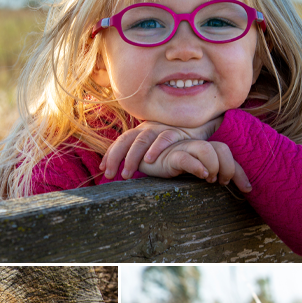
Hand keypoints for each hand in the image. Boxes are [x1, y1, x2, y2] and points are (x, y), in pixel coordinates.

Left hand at [101, 117, 221, 179]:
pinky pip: (164, 138)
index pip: (121, 142)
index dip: (110, 155)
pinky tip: (149, 161)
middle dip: (115, 158)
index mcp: (140, 132)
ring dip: (132, 157)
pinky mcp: (176, 131)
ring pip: (142, 140)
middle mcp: (147, 128)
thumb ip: (143, 154)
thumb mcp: (155, 145)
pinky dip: (156, 149)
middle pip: (126, 140)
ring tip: (127, 173)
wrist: (198, 127)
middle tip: (110, 175)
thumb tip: (127, 168)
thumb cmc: (175, 141)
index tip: (103, 170)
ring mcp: (161, 128)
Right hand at [144, 138, 250, 191]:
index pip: (229, 154)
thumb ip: (213, 174)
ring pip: (206, 149)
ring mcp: (184, 149)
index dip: (240, 172)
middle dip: (228, 168)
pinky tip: (201, 175)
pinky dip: (196, 166)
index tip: (247, 190)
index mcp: (205, 149)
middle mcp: (197, 146)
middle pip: (222, 149)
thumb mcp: (196, 170)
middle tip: (221, 183)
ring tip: (208, 179)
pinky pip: (185, 158)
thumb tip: (237, 187)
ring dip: (213, 166)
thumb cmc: (172, 166)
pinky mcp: (171, 157)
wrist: (144, 160)